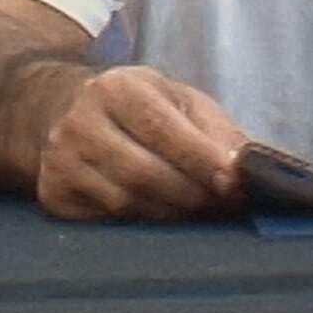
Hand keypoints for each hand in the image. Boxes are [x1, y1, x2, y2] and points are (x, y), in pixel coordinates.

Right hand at [35, 65, 251, 221]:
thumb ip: (218, 131)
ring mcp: (60, 160)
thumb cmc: (137, 106)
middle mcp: (80, 122)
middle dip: (193, 196)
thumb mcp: (179, 100)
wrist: (62, 108)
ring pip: (125, 203)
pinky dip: (142, 224)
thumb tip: (259, 169)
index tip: (234, 183)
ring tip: (199, 213)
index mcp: (116, 88)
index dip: (200, 158)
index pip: (161, 127)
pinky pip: (106, 221)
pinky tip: (159, 216)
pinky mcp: (53, 193)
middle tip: (226, 207)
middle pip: (143, 173)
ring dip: (172, 215)